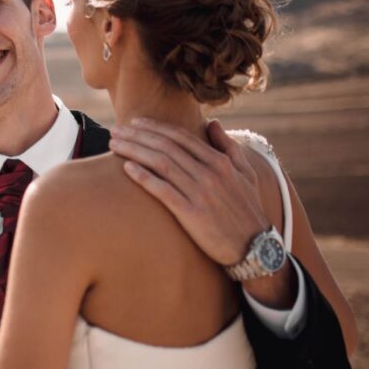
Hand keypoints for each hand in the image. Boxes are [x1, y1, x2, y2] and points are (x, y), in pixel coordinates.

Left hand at [108, 118, 266, 264]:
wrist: (254, 246)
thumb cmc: (247, 209)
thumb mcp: (246, 173)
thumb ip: (228, 146)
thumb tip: (212, 122)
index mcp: (220, 161)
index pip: (181, 137)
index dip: (155, 127)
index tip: (135, 122)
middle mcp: (209, 173)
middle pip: (166, 146)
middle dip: (138, 135)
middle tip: (116, 129)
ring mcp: (200, 192)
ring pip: (161, 164)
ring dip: (134, 150)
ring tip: (114, 144)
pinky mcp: (191, 213)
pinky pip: (163, 190)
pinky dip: (144, 177)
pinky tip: (126, 168)